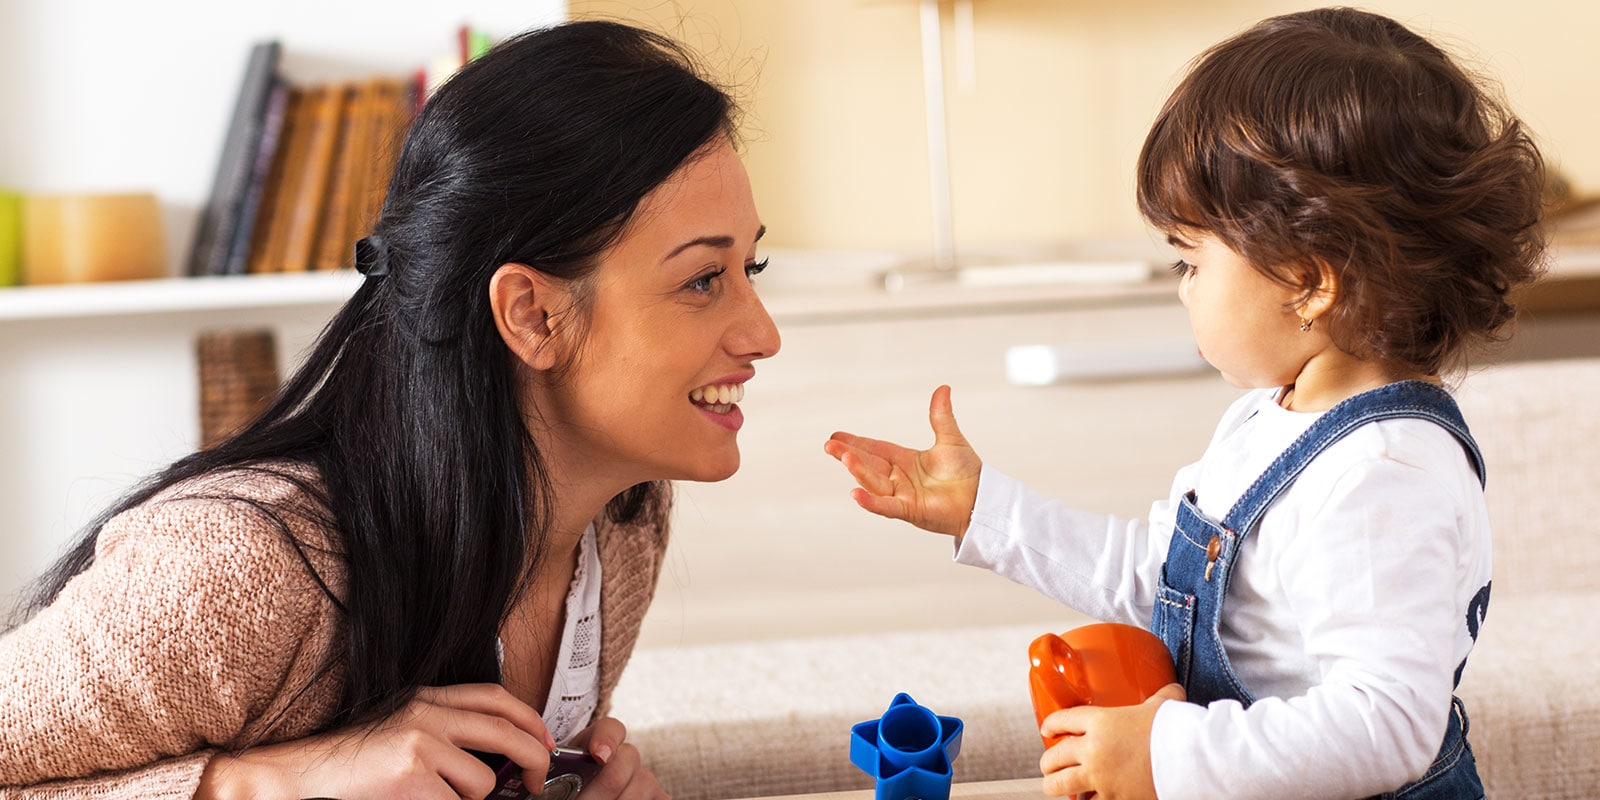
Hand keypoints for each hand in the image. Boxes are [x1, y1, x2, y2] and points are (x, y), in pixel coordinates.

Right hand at [197, 684, 554, 799]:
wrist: (291, 779)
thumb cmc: (346, 768)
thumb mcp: (399, 734)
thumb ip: (442, 735)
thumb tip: (495, 762)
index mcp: (425, 699)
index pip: (494, 698)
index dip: (529, 719)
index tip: (545, 741)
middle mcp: (427, 714)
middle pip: (507, 731)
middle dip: (534, 759)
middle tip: (535, 782)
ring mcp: (421, 743)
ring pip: (482, 782)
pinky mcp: (413, 776)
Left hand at [569, 716, 668, 799]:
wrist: (584, 788)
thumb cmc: (568, 785)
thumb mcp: (559, 776)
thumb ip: (559, 773)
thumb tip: (544, 783)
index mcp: (600, 743)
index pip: (610, 729)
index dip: (605, 739)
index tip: (598, 755)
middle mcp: (627, 756)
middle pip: (619, 768)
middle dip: (595, 794)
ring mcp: (644, 778)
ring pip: (639, 787)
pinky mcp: (659, 795)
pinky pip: (660, 799)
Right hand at [823, 385, 982, 536]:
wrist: (982, 498)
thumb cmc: (967, 472)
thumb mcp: (950, 439)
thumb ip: (941, 416)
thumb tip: (943, 388)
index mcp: (905, 460)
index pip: (875, 449)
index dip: (856, 443)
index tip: (835, 436)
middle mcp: (899, 478)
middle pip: (869, 465)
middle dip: (849, 455)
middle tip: (829, 445)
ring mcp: (902, 495)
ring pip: (874, 482)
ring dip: (858, 471)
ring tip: (844, 457)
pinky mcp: (910, 511)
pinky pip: (886, 506)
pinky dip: (870, 502)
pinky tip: (855, 493)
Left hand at [1038, 683, 1185, 799]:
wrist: (1192, 760)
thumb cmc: (1177, 729)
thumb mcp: (1164, 706)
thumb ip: (1161, 697)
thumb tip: (1173, 691)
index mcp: (1100, 722)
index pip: (1062, 720)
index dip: (1051, 724)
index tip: (1048, 729)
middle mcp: (1094, 750)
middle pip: (1054, 756)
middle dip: (1048, 761)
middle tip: (1049, 764)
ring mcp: (1101, 777)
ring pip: (1062, 785)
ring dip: (1055, 785)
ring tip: (1054, 786)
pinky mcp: (1115, 799)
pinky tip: (1087, 798)